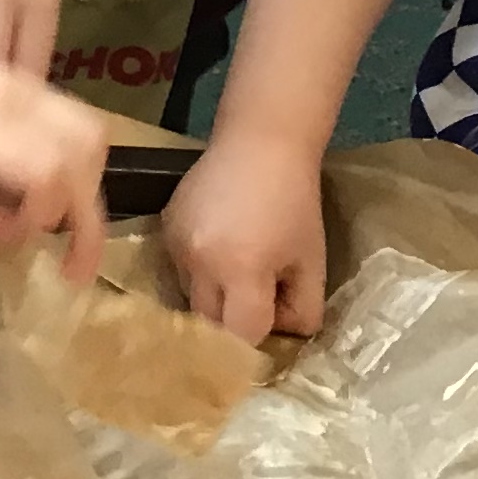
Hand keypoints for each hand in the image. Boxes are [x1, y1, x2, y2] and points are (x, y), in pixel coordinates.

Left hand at [0, 26, 107, 284]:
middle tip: (71, 261)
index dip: (48, 216)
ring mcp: (22, 81)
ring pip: (90, 129)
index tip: (20, 238)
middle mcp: (13, 97)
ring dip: (87, 182)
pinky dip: (72, 160)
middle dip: (88, 210)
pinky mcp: (21, 78)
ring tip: (59, 227)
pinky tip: (41, 192)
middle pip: (87, 148)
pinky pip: (70, 117)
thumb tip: (3, 238)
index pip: (51, 171)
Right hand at [162, 128, 326, 340]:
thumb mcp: (313, 262)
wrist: (260, 142)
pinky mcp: (164, 229)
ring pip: (191, 299)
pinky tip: (220, 244)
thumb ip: (302, 311)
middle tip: (256, 301)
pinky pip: (180, 270)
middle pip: (209, 323)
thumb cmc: (295, 203)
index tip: (270, 321)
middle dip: (233, 322)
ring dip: (214, 297)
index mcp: (241, 270)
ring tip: (238, 265)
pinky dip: (199, 270)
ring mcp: (176, 245)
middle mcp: (200, 262)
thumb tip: (277, 334)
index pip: (241, 336)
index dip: (258, 336)